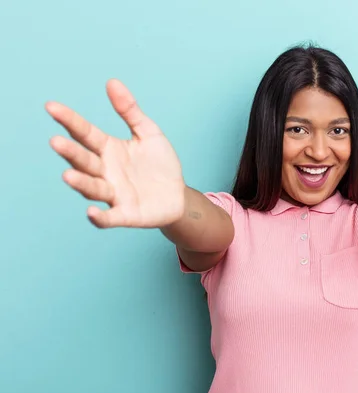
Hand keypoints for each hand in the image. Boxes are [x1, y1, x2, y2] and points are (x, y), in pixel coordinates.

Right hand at [47, 79, 185, 228]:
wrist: (178, 195)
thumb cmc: (160, 164)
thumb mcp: (149, 133)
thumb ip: (130, 111)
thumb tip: (112, 81)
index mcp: (109, 150)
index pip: (85, 133)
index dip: (69, 120)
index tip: (51, 107)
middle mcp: (106, 171)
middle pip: (84, 161)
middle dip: (70, 152)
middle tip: (56, 141)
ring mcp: (114, 194)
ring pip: (92, 187)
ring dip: (80, 182)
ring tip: (68, 174)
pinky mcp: (126, 214)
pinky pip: (109, 217)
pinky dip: (100, 217)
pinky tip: (91, 212)